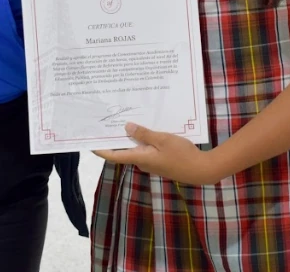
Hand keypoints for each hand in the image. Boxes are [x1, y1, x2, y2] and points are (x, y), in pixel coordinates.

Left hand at [94, 123, 222, 184]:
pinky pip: (146, 148)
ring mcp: (151, 162)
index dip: (100, 149)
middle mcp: (142, 162)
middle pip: (123, 150)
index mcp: (139, 158)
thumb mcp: (162, 139)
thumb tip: (126, 128)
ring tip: (124, 119)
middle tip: (107, 121)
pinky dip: (142, 139)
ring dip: (130, 137)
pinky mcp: (159, 160)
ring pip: (135, 148)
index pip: (113, 155)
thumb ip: (144, 134)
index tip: (89, 142)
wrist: (201, 170)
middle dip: (115, 137)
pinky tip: (145, 127)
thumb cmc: (181, 154)